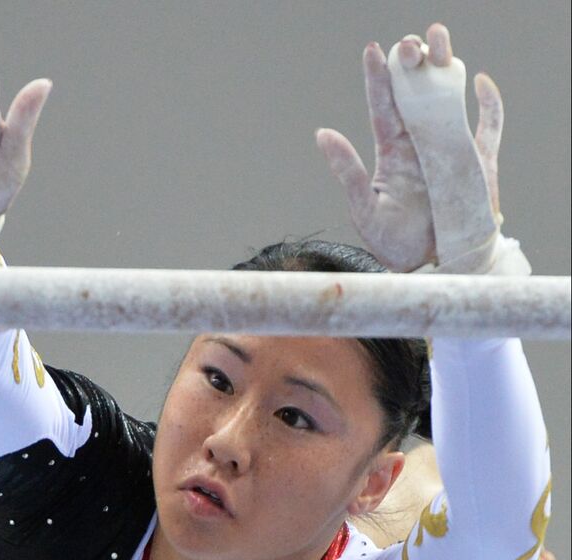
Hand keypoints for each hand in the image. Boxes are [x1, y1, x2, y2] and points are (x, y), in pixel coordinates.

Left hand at [316, 23, 502, 271]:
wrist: (429, 268)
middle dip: (412, 63)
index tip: (373, 50)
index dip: (378, 78)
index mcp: (391, 152)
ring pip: (448, 100)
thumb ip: (347, 172)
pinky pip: (486, 128)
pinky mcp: (475, 162)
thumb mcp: (364, 211)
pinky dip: (488, 104)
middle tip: (409, 42)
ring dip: (445, 69)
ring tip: (438, 41)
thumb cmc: (392, 243)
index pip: (383, 107)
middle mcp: (419, 144)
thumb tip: (323, 133)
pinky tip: (479, 83)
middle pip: (415, 94)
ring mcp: (448, 150)